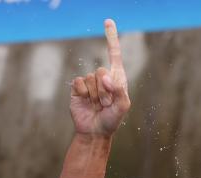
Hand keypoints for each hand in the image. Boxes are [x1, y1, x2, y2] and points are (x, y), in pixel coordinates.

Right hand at [69, 19, 130, 137]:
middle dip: (105, 91)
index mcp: (116, 77)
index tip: (108, 21)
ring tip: (97, 106)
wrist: (94, 132)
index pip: (114, 53)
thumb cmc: (112, 120)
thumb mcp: (123, 106)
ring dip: (96, 96)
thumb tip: (105, 77)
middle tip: (106, 104)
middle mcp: (102, 78)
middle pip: (101, 71)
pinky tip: (86, 103)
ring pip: (91, 79)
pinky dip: (84, 94)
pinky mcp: (77, 89)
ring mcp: (89, 83)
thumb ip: (119, 90)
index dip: (111, 37)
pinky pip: (79, 83)